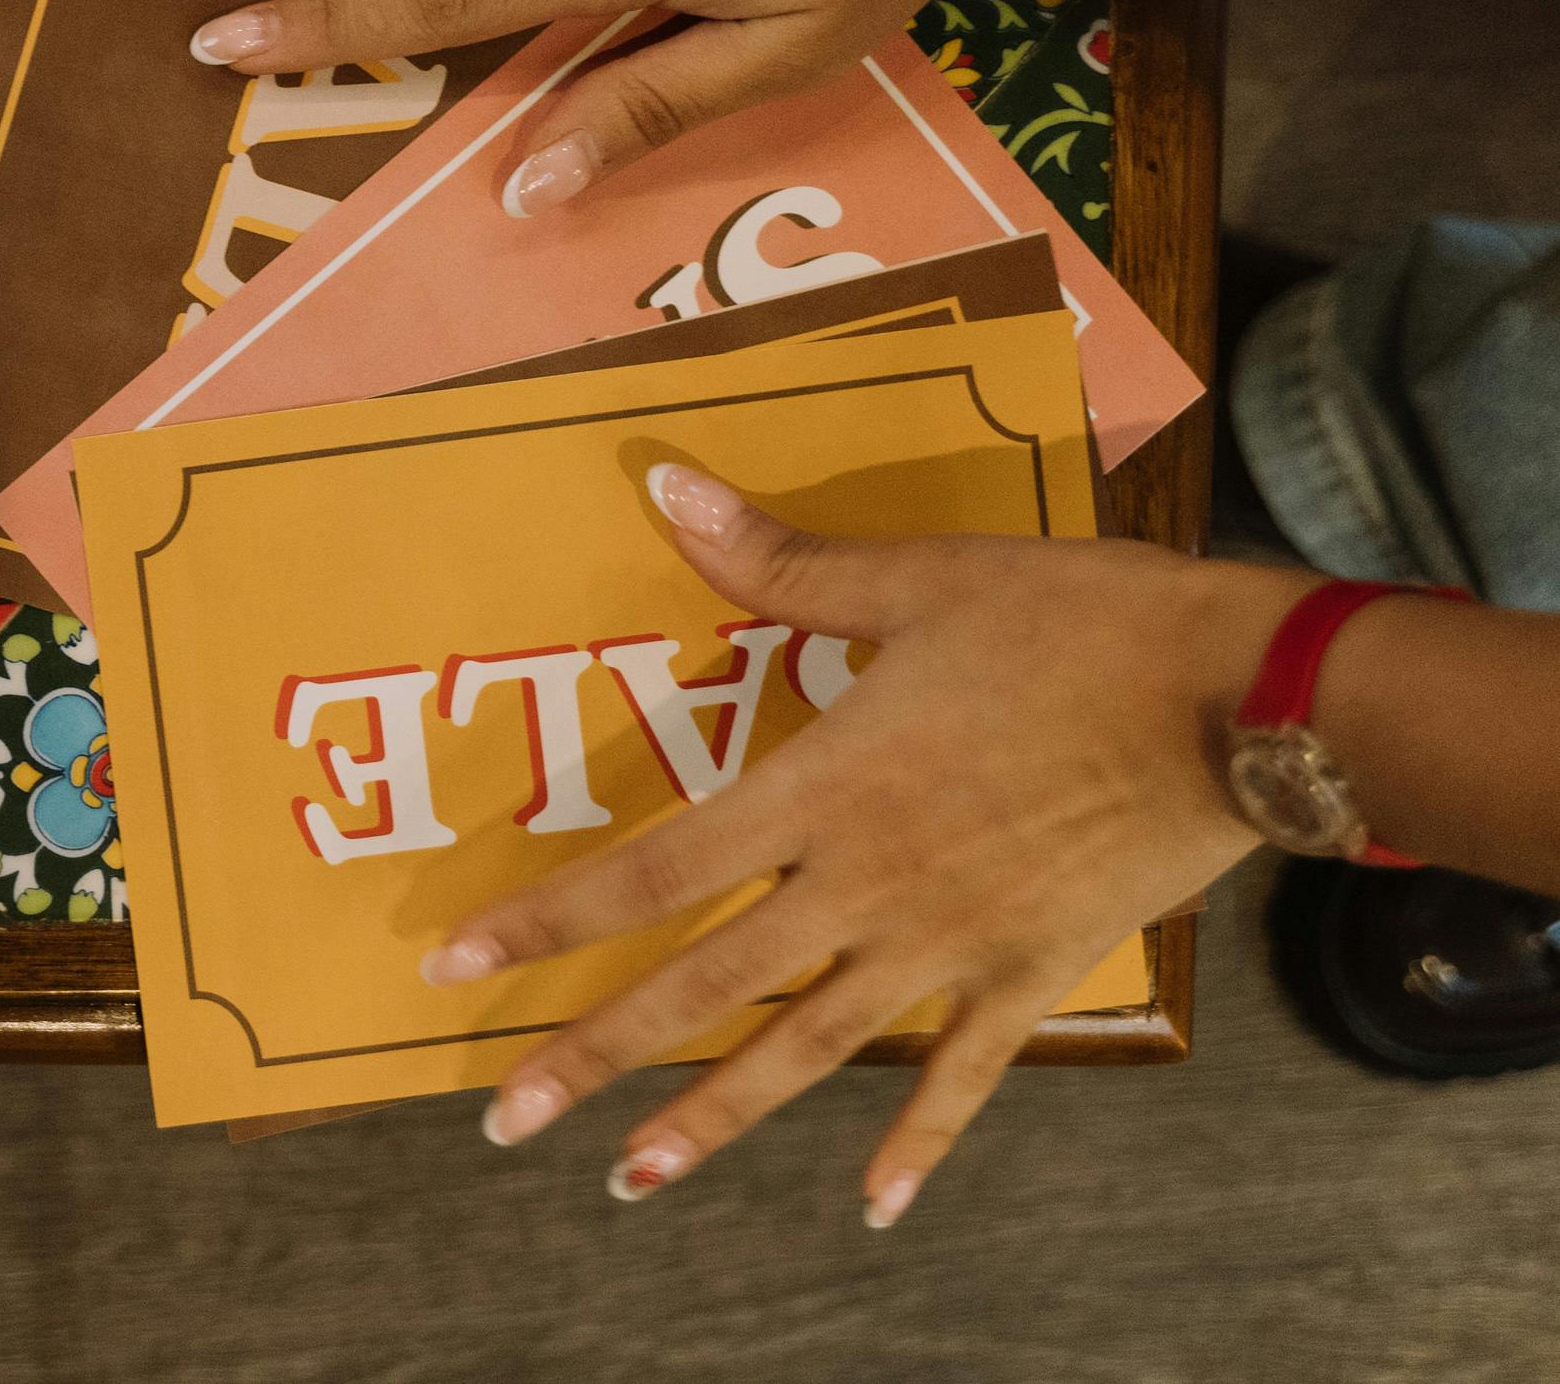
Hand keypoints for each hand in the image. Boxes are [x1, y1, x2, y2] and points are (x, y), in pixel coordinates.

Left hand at [425, 464, 1279, 1227]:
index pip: (650, 871)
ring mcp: (944, 943)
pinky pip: (959, 1076)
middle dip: (593, 1055)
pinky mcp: (1030, 974)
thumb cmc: (1071, 622)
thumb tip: (660, 483)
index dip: (544, 918)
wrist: (1236, 699)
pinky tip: (872, 1206)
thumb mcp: (914, 578)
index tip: (453, 968)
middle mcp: (862, 886)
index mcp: (820, 790)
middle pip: (700, 986)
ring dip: (713, 1119)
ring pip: (802, 1049)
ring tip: (628, 1180)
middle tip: (502, 1121)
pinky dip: (914, 1142)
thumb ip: (778, 560)